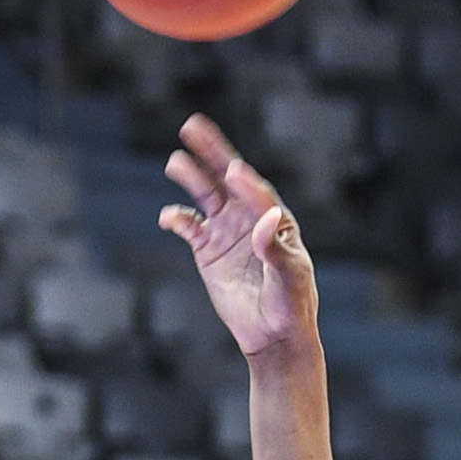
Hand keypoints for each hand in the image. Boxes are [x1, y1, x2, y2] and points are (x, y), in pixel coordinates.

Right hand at [159, 114, 317, 364]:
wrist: (273, 334)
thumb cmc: (291, 304)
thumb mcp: (291, 277)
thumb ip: (276, 248)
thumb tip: (266, 219)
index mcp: (276, 219)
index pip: (259, 193)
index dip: (247, 182)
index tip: (233, 170)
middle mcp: (249, 218)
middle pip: (227, 178)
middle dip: (211, 151)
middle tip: (192, 125)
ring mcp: (226, 231)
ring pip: (205, 194)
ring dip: (190, 176)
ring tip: (175, 162)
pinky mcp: (207, 248)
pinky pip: (188, 226)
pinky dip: (176, 219)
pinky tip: (169, 217)